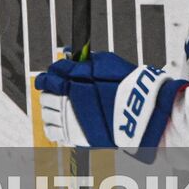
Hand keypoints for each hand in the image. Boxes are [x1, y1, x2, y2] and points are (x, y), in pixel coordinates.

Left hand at [34, 51, 187, 150]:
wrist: (143, 114)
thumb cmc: (128, 85)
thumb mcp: (107, 63)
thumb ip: (84, 58)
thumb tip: (65, 52)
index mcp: (73, 80)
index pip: (51, 74)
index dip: (50, 74)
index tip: (52, 75)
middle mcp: (68, 99)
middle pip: (46, 94)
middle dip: (49, 90)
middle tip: (56, 91)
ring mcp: (70, 119)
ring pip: (46, 112)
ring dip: (49, 107)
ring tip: (58, 107)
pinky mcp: (75, 136)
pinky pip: (52, 131)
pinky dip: (52, 125)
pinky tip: (60, 122)